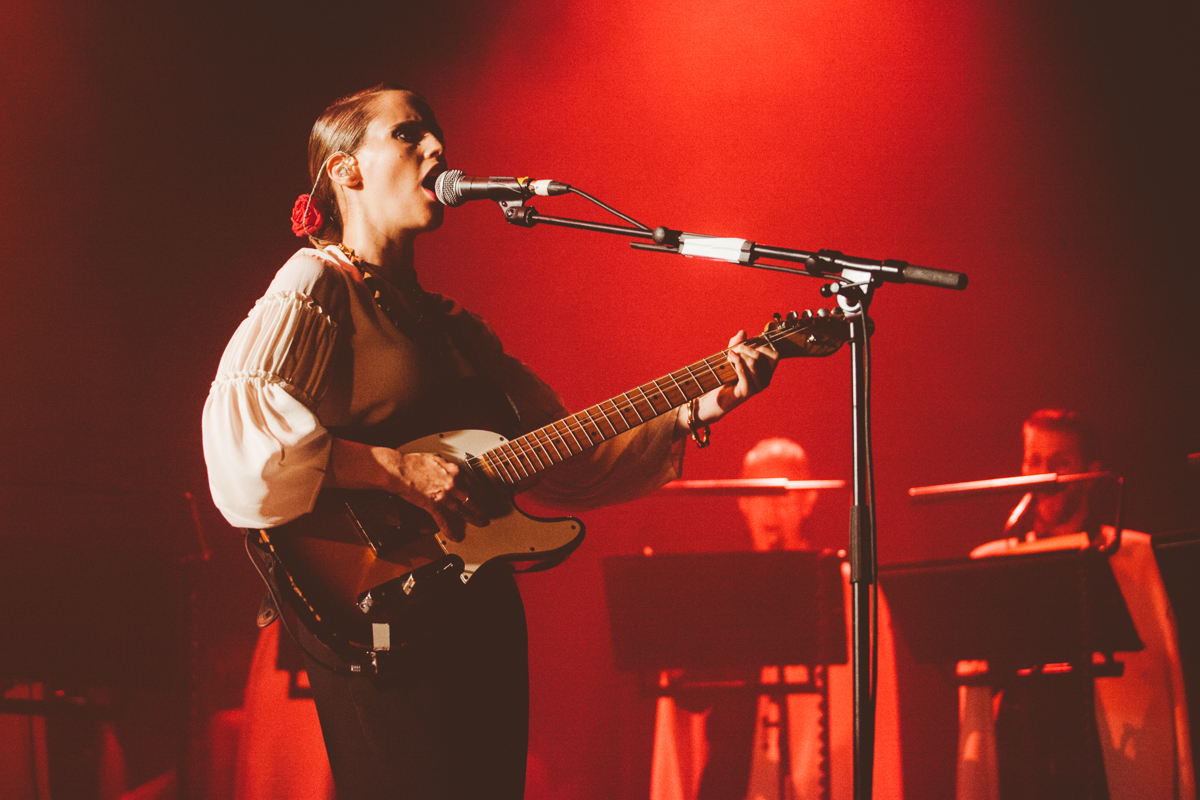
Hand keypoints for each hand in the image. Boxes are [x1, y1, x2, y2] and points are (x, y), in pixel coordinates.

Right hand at [327, 441, 487, 541]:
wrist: (399, 470)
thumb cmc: (413, 463)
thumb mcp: (437, 460)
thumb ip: (447, 467)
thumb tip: (451, 470)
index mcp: (454, 471)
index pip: (474, 484)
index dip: (480, 493)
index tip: (484, 498)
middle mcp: (453, 483)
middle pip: (472, 499)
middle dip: (481, 509)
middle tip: (486, 515)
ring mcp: (444, 495)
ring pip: (464, 510)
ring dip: (474, 519)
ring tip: (480, 524)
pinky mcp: (433, 505)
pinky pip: (445, 521)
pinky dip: (451, 530)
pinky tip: (457, 536)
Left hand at [683, 331, 779, 431]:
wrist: (713, 399)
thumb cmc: (724, 378)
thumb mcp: (731, 357)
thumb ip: (737, 344)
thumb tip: (743, 332)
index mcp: (767, 372)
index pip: (774, 354)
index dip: (760, 345)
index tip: (744, 346)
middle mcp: (766, 380)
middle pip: (761, 355)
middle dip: (744, 348)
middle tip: (731, 350)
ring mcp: (758, 387)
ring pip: (754, 362)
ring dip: (739, 354)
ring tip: (728, 356)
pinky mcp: (747, 391)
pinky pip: (745, 372)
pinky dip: (737, 361)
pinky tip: (729, 357)